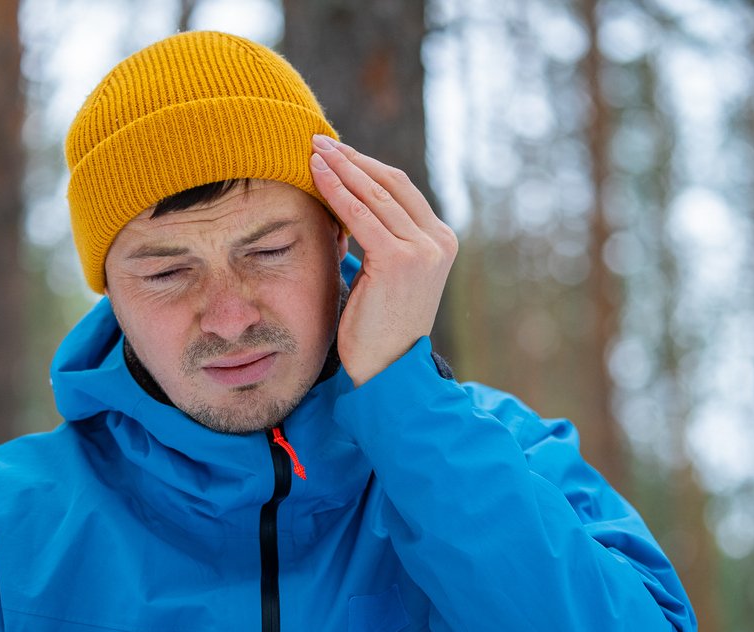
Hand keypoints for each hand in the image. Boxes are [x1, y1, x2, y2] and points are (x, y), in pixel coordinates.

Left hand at [309, 135, 457, 386]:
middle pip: (391, 183)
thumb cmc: (376, 326)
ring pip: (375, 194)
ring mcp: (424, 250)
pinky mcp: (401, 260)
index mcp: (440, 240)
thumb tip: (345, 204)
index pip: (400, 189)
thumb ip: (376, 238)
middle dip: (352, 158)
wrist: (385, 370)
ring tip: (313, 150)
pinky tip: (316, 174)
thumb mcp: (383, 273)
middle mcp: (439, 240)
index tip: (335, 151)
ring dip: (341, 167)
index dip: (365, 165)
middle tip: (318, 139)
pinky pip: (361, 215)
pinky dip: (337, 191)